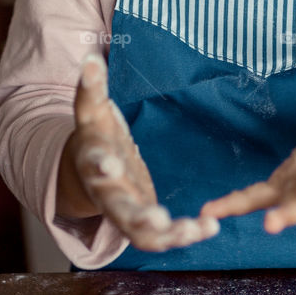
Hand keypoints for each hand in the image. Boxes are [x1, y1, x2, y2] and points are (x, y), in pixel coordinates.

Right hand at [57, 52, 219, 251]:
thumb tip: (91, 57)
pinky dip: (182, 236)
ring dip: (167, 235)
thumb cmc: (95, 134)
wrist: (87, 170)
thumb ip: (91, 87)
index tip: (110, 165)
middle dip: (136, 216)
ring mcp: (123, 211)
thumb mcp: (91, 111)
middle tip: (157, 219)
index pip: (93, 163)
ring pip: (140, 233)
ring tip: (195, 230)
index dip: (100, 164)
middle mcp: (105, 192)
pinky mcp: (140, 222)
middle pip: (117, 209)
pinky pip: (159, 237)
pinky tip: (208, 229)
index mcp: (91, 161)